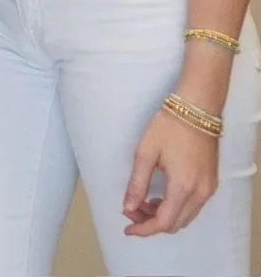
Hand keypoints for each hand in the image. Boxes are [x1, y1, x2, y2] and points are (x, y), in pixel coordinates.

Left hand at [123, 103, 220, 234]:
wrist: (196, 110)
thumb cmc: (168, 128)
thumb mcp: (145, 154)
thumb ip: (136, 183)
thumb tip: (128, 207)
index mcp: (182, 187)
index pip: (163, 222)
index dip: (144, 229)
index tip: (128, 229)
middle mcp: (200, 193)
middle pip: (175, 223)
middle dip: (151, 222)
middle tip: (130, 211)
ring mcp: (208, 189)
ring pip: (185, 217)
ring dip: (163, 216)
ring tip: (141, 202)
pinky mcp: (210, 183)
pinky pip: (193, 207)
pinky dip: (175, 208)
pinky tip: (159, 197)